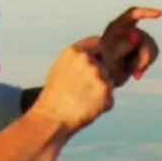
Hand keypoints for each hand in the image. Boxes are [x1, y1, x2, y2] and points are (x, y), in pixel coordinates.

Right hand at [36, 13, 157, 131]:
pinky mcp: (106, 92)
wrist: (52, 118)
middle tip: (82, 91)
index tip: (96, 63)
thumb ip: (78, 58)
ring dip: (100, 92)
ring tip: (82, 101)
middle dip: (98, 78)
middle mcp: (88, 60)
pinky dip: (102, 106)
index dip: (99, 54)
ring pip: (108, 83)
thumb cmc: (54, 96)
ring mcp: (99, 76)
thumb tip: (94, 54)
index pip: (98, 42)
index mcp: (75, 51)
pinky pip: (109, 99)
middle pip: (105, 66)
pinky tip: (87, 108)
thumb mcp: (61, 67)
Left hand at [96, 5, 160, 84]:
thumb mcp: (109, 58)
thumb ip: (121, 45)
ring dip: (144, 63)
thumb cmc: (101, 67)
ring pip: (151, 47)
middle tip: (135, 73)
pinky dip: (145, 66)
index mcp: (116, 27)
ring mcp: (135, 39)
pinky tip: (136, 75)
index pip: (133, 14)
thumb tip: (135, 33)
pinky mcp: (141, 48)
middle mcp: (127, 30)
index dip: (146, 12)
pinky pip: (152, 55)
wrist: (100, 79)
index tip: (159, 14)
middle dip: (144, 56)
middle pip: (145, 38)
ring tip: (133, 74)